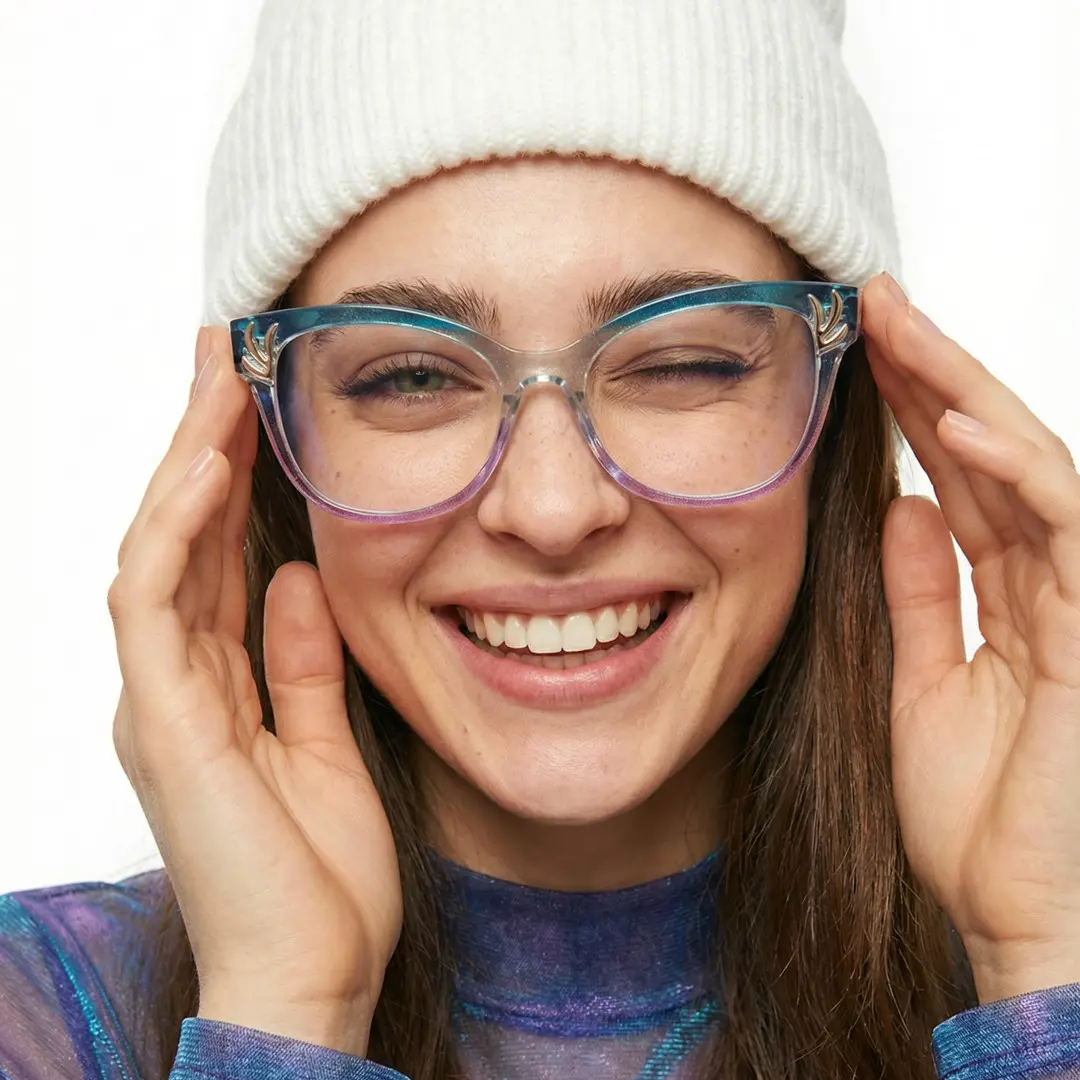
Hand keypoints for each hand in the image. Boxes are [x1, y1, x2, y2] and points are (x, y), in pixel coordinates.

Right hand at [108, 328, 401, 1053]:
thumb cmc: (320, 873)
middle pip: (179, 539)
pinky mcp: (161, 721)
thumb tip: (290, 578)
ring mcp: (159, 700)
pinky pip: (154, 602)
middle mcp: (173, 683)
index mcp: (211, 687)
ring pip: (157, 551)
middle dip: (198, 445)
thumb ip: (300, 660)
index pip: (212, 558)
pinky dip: (176, 531)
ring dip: (184, 464)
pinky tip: (204, 468)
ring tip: (215, 382)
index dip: (228, 480)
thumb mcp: (325, 738)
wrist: (313, 970)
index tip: (253, 404)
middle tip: (220, 357)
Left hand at [861, 274, 1079, 1002]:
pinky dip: (1018, 475)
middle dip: (932, 372)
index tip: (859, 348)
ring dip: (966, 396)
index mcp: (1004, 592)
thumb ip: (923, 594)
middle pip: (989, 451)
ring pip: (1031, 468)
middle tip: (874, 302)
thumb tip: (906, 510)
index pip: (959, 475)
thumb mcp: (926, 684)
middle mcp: (1050, 579)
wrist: (1023, 914)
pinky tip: (963, 428)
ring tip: (903, 332)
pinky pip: (1066, 531)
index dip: (912, 408)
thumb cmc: (983, 817)